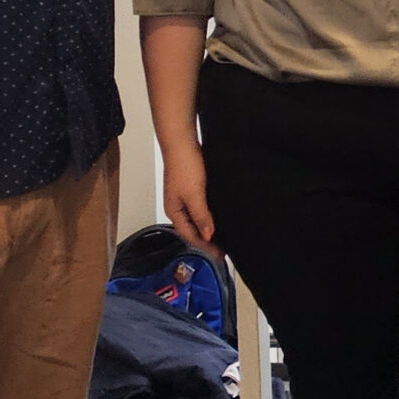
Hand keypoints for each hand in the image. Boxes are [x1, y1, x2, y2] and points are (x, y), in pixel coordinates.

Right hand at [159, 142, 219, 257]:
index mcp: (175, 211)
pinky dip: (208, 217)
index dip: (205, 247)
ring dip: (208, 229)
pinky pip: (200, 208)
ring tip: (223, 238)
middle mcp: (177, 207)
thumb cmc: (185, 167)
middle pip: (192, 230)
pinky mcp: (191, 188)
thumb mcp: (194, 194)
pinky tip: (218, 218)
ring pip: (196, 220)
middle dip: (206, 241)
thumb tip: (207, 236)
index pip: (190, 236)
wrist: (182, 142)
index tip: (220, 256)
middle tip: (223, 251)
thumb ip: (201, 216)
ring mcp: (183, 198)